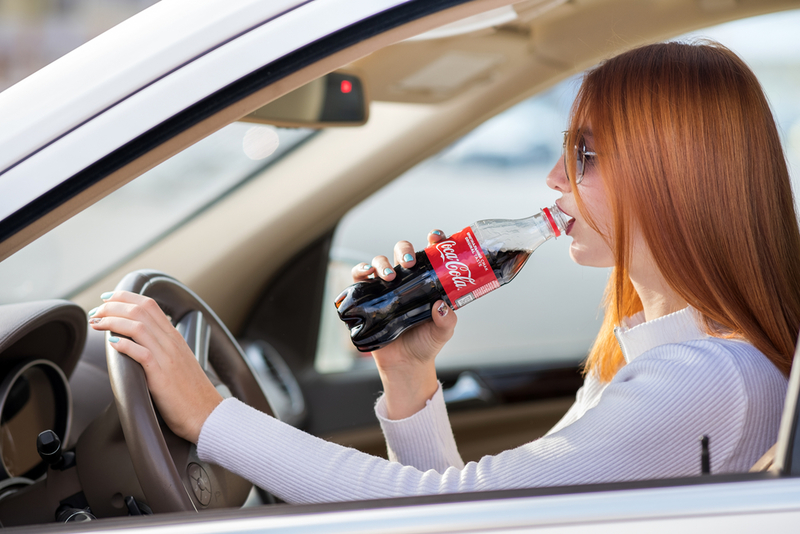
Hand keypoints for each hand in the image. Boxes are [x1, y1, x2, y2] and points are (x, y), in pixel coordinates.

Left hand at [88, 291, 222, 442]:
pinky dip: (124, 344)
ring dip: (112, 321)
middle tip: (96, 311)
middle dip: (112, 306)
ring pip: (137, 327)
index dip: (125, 297)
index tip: (107, 299)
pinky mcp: (161, 375)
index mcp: (175, 337)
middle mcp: (171, 342)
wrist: (206, 414)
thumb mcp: (178, 362)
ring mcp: (167, 357)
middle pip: (140, 310)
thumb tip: (138, 342)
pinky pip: (141, 352)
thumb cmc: (191, 393)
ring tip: (97, 324)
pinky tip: (111, 343)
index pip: (149, 305)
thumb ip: (161, 348)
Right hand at [352, 230, 457, 418]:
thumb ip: (446, 319)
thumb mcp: (443, 332)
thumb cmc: (426, 343)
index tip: (435, 237)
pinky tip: (366, 275)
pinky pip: (359, 277)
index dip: (433, 241)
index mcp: (426, 281)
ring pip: (380, 261)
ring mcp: (385, 287)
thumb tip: (441, 305)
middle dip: (404, 251)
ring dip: (382, 263)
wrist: (405, 364)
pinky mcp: (368, 297)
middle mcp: (405, 280)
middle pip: (402, 252)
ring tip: (387, 277)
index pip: (430, 254)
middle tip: (408, 263)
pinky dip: (360, 271)